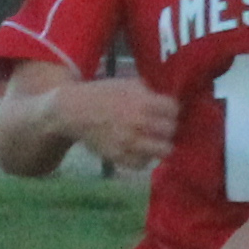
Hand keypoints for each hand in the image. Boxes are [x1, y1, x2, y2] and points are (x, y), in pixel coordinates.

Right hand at [52, 77, 178, 171]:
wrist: (74, 111)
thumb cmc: (103, 94)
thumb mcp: (127, 84)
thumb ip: (149, 92)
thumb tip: (169, 101)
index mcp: (142, 102)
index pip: (173, 109)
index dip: (172, 110)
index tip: (167, 112)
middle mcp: (138, 123)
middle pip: (171, 130)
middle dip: (168, 128)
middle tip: (162, 128)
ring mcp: (130, 142)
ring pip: (163, 151)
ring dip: (160, 145)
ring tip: (155, 142)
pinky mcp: (119, 157)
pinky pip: (143, 163)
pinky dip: (143, 158)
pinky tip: (139, 150)